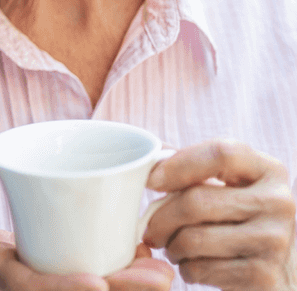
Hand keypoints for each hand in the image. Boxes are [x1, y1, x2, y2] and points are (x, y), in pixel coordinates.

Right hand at [0, 144, 173, 290]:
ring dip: (124, 287)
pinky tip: (142, 263)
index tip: (98, 282)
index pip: (28, 284)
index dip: (62, 287)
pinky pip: (80, 284)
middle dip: (119, 290)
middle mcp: (16, 287)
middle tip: (161, 276)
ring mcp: (33, 288)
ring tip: (163, 271)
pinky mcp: (43, 283)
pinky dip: (112, 278)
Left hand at [143, 139, 296, 289]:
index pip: (221, 154)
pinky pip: (199, 268)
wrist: (276, 270)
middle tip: (152, 229)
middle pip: (195, 201)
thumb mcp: (229, 187)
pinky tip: (194, 264)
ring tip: (174, 247)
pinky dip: (185, 268)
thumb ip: (193, 167)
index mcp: (268, 171)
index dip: (178, 165)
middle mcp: (278, 202)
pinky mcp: (262, 275)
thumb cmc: (239, 221)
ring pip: (192, 239)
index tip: (151, 180)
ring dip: (171, 246)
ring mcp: (273, 240)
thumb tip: (148, 152)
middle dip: (160, 218)